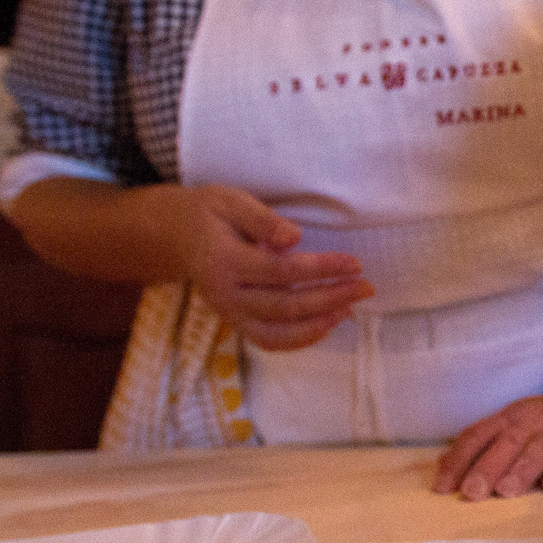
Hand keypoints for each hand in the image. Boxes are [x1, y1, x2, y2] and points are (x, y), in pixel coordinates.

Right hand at [174, 184, 370, 349]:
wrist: (176, 236)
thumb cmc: (210, 214)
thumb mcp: (231, 202)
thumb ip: (263, 220)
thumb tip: (294, 238)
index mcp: (223, 260)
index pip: (280, 271)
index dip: (321, 269)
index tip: (354, 263)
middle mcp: (224, 293)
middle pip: (284, 305)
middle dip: (330, 297)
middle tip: (366, 286)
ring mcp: (228, 313)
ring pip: (278, 331)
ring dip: (320, 323)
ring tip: (351, 307)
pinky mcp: (235, 322)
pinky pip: (268, 340)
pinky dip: (300, 338)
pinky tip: (327, 322)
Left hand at [434, 381, 542, 499]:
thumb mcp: (514, 426)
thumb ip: (483, 445)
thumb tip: (442, 470)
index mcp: (509, 418)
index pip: (478, 436)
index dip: (458, 461)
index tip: (442, 489)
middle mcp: (534, 420)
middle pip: (507, 442)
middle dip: (487, 467)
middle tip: (472, 492)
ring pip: (541, 448)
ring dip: (522, 468)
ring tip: (507, 490)